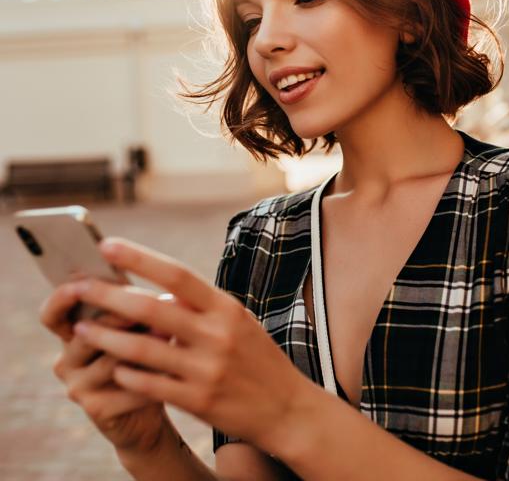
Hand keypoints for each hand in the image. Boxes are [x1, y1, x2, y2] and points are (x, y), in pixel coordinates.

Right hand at [39, 283, 170, 453]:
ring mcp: (78, 387)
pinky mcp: (96, 409)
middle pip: (87, 333)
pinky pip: (127, 385)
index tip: (80, 282)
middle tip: (156, 302)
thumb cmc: (147, 353)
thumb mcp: (138, 326)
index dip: (61, 298)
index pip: (52, 314)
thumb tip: (159, 290)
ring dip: (144, 346)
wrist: (153, 404)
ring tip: (171, 333)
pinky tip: (172, 369)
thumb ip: (134, 305)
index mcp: (73, 333)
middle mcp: (67, 360)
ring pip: (111, 358)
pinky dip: (153, 376)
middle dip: (122, 316)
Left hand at [67, 237, 311, 451]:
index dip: (140, 258)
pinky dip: (127, 375)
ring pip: (143, 349)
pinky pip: (151, 385)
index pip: (177, 274)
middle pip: (152, 308)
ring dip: (107, 338)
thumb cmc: (258, 358)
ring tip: (81, 330)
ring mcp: (207, 369)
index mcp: (226, 308)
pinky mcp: (198, 401)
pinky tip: (114, 369)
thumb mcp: (238, 322)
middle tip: (77, 286)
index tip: (107, 245)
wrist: (286, 407)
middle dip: (108, 295)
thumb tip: (161, 291)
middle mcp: (216, 334)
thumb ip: (202, 307)